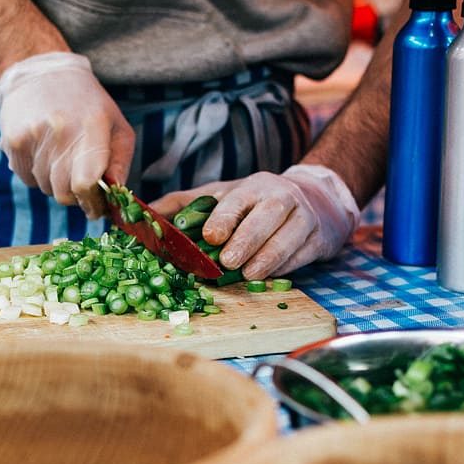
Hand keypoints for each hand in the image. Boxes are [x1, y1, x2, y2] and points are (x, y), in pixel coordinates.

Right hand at [0, 52, 134, 218]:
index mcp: (92, 125)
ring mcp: (33, 136)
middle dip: (75, 195)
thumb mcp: (115, 125)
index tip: (95, 208)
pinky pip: (27, 179)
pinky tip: (43, 151)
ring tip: (59, 155)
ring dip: (55, 182)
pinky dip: (37, 174)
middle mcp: (61, 130)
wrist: (41, 73)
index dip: (91, 202)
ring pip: (46, 188)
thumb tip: (115, 198)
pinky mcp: (13, 141)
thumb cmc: (87, 104)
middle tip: (79, 180)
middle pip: (64, 193)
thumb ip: (121, 163)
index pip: (86, 182)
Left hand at [151, 165, 359, 279]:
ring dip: (267, 258)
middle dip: (246, 239)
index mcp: (252, 187)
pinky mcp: (318, 238)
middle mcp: (280, 198)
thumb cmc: (256, 203)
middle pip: (266, 216)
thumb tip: (145, 213)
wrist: (316, 200)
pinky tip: (271, 276)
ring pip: (287, 237)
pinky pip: (302, 254)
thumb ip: (185, 203)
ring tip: (249, 274)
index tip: (211, 235)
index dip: (224, 217)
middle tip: (227, 261)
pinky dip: (286, 266)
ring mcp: (303, 217)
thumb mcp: (222, 196)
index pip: (238, 199)